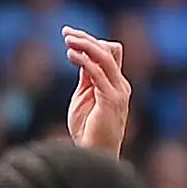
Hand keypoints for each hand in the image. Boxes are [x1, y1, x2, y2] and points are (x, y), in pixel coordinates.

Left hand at [61, 30, 131, 155]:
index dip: (90, 42)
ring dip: (86, 45)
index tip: (69, 36)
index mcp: (114, 83)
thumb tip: (80, 57)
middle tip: (66, 33)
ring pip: (106, 56)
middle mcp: (120, 84)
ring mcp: (118, 90)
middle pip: (110, 49)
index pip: (108, 53)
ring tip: (67, 40)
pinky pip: (99, 72)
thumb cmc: (87, 131)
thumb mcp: (83, 98)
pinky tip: (71, 55)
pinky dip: (85, 61)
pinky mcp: (111, 99)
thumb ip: (85, 79)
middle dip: (87, 38)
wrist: (95, 155)